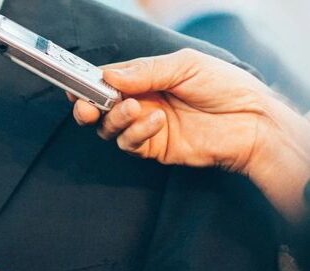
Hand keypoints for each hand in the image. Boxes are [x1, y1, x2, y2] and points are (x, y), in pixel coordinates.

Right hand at [73, 49, 309, 222]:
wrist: (251, 121)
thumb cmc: (224, 86)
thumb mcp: (185, 66)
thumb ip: (146, 71)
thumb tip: (108, 76)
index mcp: (147, 78)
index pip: (108, 80)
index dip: (88, 82)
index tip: (75, 85)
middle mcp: (141, 102)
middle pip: (99, 107)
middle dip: (87, 107)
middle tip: (86, 106)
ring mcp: (145, 126)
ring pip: (109, 128)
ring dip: (115, 118)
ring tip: (134, 109)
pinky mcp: (152, 148)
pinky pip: (130, 144)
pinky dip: (137, 133)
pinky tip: (156, 122)